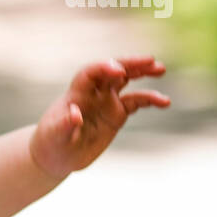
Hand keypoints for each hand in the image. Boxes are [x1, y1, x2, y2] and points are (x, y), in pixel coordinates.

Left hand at [30, 55, 169, 178]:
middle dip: (130, 64)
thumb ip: (64, 125)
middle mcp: (93, 94)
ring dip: (142, 73)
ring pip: (126, 81)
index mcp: (76, 94)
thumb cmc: (52, 143)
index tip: (118, 70)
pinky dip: (150, 99)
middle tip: (150, 60)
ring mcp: (106, 102)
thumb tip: (74, 115)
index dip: (103, 68)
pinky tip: (165, 102)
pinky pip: (136, 102)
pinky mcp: (116, 114)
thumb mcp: (55, 136)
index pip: (90, 73)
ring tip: (160, 70)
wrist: (56, 155)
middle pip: (112, 71)